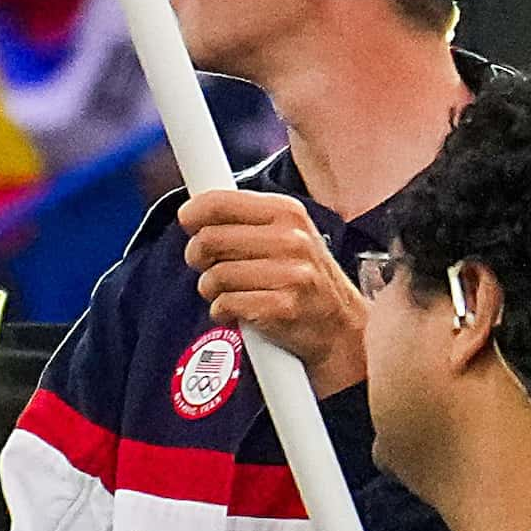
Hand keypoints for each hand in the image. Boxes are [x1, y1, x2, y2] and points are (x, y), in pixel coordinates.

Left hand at [177, 191, 367, 395]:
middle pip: (208, 240)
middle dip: (198, 257)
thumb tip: (192, 212)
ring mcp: (289, 274)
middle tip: (209, 266)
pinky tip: (239, 312)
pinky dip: (223, 312)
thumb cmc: (304, 280)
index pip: (219, 202)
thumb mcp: (287, 235)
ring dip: (212, 290)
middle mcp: (291, 239)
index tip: (189, 224)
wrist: (342, 329)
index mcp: (287, 212)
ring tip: (230, 293)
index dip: (193, 214)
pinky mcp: (282, 308)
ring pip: (214, 276)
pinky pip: (225, 305)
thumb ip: (245, 220)